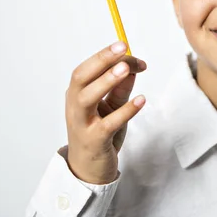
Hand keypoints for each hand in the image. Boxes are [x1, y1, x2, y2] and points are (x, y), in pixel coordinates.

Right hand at [65, 41, 146, 183]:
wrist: (88, 169)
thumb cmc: (99, 133)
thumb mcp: (111, 106)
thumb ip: (120, 88)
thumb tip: (133, 66)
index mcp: (76, 94)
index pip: (87, 69)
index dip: (104, 55)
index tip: (125, 46)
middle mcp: (75, 107)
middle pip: (82, 78)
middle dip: (101, 60)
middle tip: (123, 49)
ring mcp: (82, 125)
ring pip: (87, 99)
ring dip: (106, 81)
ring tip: (126, 69)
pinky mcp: (94, 141)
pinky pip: (109, 124)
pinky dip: (125, 111)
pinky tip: (141, 100)